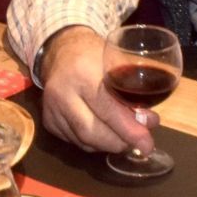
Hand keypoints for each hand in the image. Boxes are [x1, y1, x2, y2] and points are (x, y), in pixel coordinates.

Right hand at [36, 26, 154, 156]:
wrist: (62, 51)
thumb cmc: (95, 56)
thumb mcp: (117, 64)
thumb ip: (132, 93)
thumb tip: (149, 123)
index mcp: (82, 73)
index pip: (107, 109)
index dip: (129, 130)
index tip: (147, 143)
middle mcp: (62, 92)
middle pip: (92, 132)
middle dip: (119, 142)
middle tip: (137, 143)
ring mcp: (51, 108)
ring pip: (83, 141)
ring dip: (107, 145)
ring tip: (123, 137)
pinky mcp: (48, 120)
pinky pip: (74, 142)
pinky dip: (93, 143)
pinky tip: (103, 132)